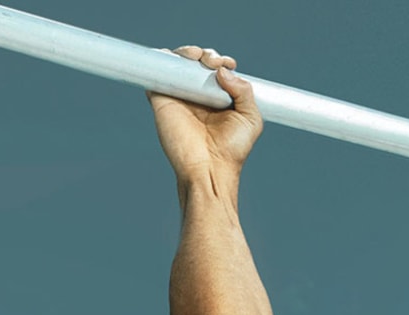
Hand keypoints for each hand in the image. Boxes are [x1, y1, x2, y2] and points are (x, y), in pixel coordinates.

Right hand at [147, 46, 263, 184]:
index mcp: (217, 99)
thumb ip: (245, 91)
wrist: (209, 169)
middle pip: (197, 61)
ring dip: (187, 52)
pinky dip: (163, 57)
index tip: (228, 64)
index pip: (216, 69)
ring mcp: (179, 96)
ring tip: (196, 58)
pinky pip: (157, 69)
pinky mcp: (162, 98)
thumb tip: (223, 70)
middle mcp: (198, 96)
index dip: (221, 61)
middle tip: (212, 63)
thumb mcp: (251, 119)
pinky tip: (177, 59)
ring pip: (177, 61)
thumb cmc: (232, 151)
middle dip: (206, 55)